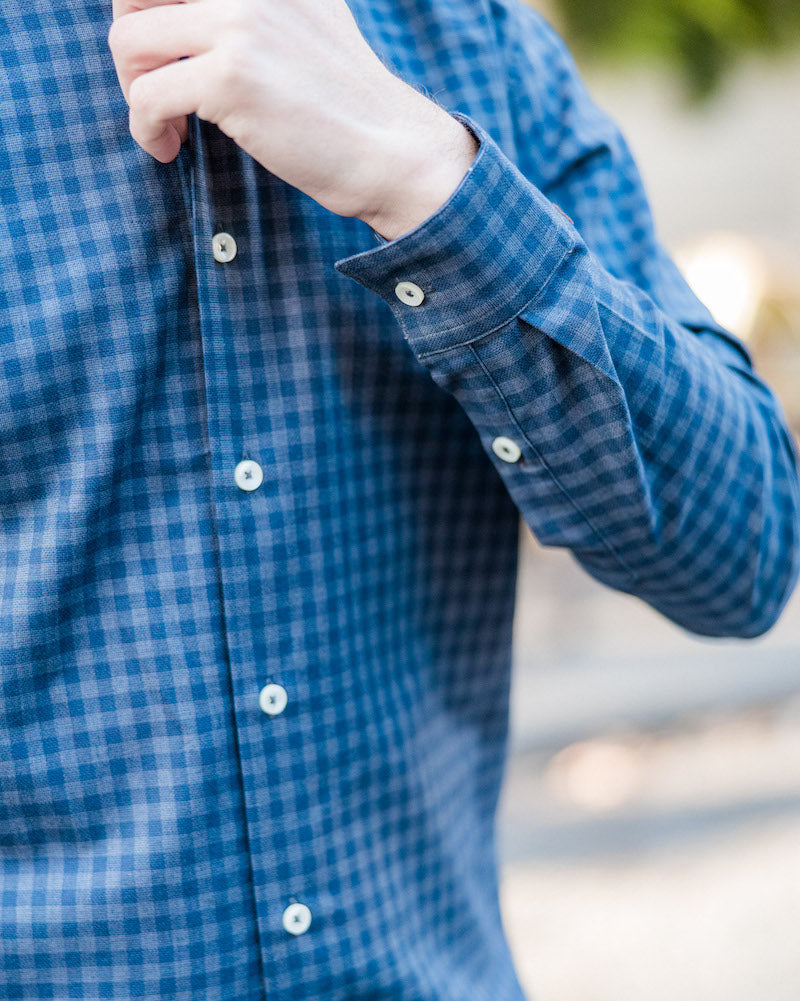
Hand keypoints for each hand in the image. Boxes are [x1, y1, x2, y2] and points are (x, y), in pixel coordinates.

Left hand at [108, 0, 477, 238]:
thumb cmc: (347, 108)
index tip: (165, 54)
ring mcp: (239, 25)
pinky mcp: (231, 78)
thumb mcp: (307, 22)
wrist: (392, 152)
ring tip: (165, 124)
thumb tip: (188, 19)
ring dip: (134, 91)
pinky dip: (145, 129)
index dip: (150, 10)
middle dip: (131, 44)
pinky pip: (147, 97)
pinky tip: (170, 148)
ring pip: (129, 42)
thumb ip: (257, 8)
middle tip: (152, 84)